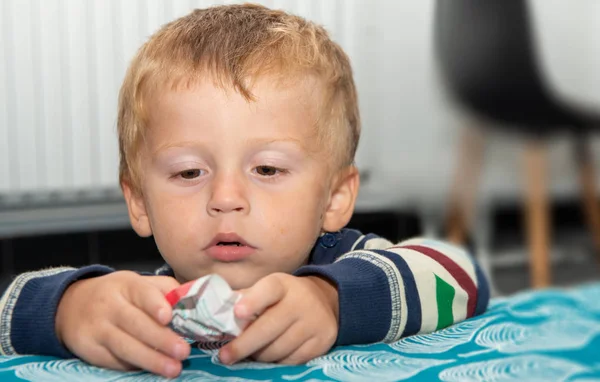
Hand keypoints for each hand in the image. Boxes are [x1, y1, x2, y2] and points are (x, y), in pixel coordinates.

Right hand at [55, 271, 190, 377]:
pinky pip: (114, 361)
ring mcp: (97, 328)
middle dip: (161, 339)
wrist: (72, 305)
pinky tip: (152, 370)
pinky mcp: (89, 350)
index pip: (141, 292)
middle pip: (135, 323)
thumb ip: (166, 291)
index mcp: (127, 284)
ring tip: (173, 368)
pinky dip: (134, 366)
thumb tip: (194, 302)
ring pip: (124, 346)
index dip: (155, 304)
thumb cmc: (119, 295)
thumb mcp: (139, 284)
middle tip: (183, 351)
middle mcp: (109, 305)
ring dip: (151, 360)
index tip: (168, 317)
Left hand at [219, 273, 338, 364]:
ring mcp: (314, 322)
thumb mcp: (267, 289)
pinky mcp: (323, 341)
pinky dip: (277, 362)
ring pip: (278, 349)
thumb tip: (214, 311)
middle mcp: (301, 301)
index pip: (268, 290)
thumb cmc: (284, 296)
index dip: (253, 301)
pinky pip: (292, 360)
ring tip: (251, 354)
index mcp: (282, 284)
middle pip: (269, 327)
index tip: (237, 313)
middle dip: (244, 345)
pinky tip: (270, 356)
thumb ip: (244, 298)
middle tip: (225, 357)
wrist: (324, 300)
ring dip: (259, 356)